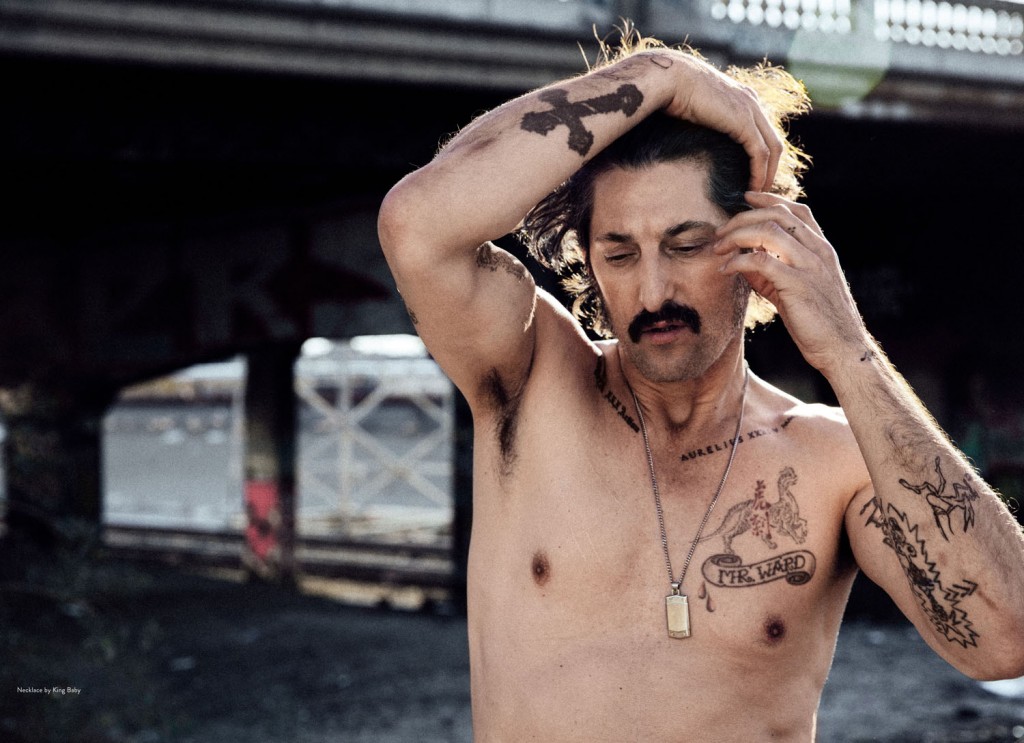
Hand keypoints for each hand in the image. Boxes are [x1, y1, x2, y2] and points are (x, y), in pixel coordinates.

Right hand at [643, 50, 783, 190]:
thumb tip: (700, 140)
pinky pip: (759, 153)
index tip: (754, 177)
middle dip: (771, 169)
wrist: (670, 79)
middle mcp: (752, 102)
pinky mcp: (743, 122)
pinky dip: (759, 173)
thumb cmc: (674, 93)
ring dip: (768, 175)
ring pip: (772, 149)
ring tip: (758, 194)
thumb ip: (708, 121)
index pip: (764, 132)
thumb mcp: (697, 108)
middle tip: (761, 190)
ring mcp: (750, 110)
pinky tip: (752, 188)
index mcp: (743, 98)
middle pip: (774, 142)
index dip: (764, 157)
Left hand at [714, 192, 868, 373]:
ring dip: (737, 235)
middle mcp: (818, 251)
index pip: (796, 210)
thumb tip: (741, 259)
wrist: (842, 349)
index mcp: (821, 249)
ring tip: (719, 247)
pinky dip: (738, 261)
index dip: (769, 199)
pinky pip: (761, 261)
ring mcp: (810, 266)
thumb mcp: (795, 289)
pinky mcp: (798, 285)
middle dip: (744, 217)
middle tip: (721, 230)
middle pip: (778, 215)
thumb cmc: (818, 321)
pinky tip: (726, 268)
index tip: (745, 197)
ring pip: (769, 231)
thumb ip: (771, 271)